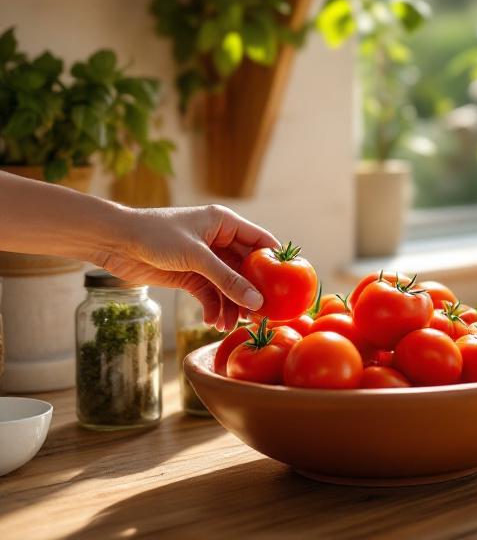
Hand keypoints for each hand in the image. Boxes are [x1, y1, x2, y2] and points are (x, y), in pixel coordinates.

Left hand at [96, 205, 277, 331]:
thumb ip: (228, 280)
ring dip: (231, 305)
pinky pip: (210, 294)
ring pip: (228, 285)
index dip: (276, 262)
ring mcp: (204, 259)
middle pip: (246, 268)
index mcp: (225, 223)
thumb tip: (257, 303)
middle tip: (262, 315)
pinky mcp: (189, 275)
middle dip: (252, 292)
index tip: (289, 286)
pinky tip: (214, 321)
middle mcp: (218, 240)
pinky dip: (214, 308)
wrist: (115, 241)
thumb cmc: (155, 235)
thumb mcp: (196, 257)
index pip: (261, 241)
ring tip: (231, 325)